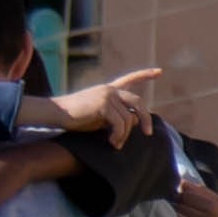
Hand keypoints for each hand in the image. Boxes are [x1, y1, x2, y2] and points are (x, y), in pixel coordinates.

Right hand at [15, 67, 162, 144]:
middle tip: (147, 133)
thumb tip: (135, 122)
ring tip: (116, 144)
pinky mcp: (103, 104)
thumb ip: (116, 115)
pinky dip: (118, 136)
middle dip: (145, 118)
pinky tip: (112, 142)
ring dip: (124, 135)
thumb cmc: (75, 117)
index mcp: (109, 89)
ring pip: (128, 119)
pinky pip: (120, 124)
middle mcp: (110, 90)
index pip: (130, 79)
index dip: (145, 75)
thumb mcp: (99, 115)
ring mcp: (107, 95)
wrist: (57, 113)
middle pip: (138, 102)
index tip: (159, 72)